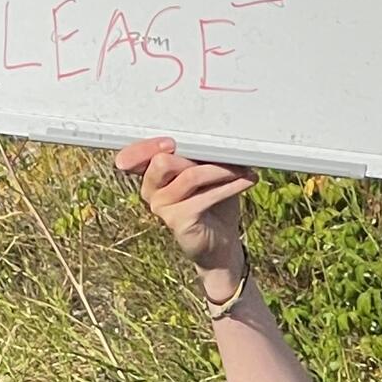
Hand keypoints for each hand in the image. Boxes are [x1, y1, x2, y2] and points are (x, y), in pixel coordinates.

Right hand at [114, 136, 256, 277]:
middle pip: (161, 163)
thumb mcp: (204, 173)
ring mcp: (161, 207)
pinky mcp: (178, 220)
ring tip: (242, 168)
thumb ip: (199, 157)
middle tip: (223, 152)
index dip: (146, 147)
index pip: (133, 156)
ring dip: (221, 170)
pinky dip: (230, 186)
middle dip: (195, 153)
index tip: (171, 143)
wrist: (221, 242)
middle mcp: (150, 190)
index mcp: (151, 174)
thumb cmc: (212, 202)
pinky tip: (247, 180)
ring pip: (189, 176)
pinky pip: (205, 196)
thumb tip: (215, 139)